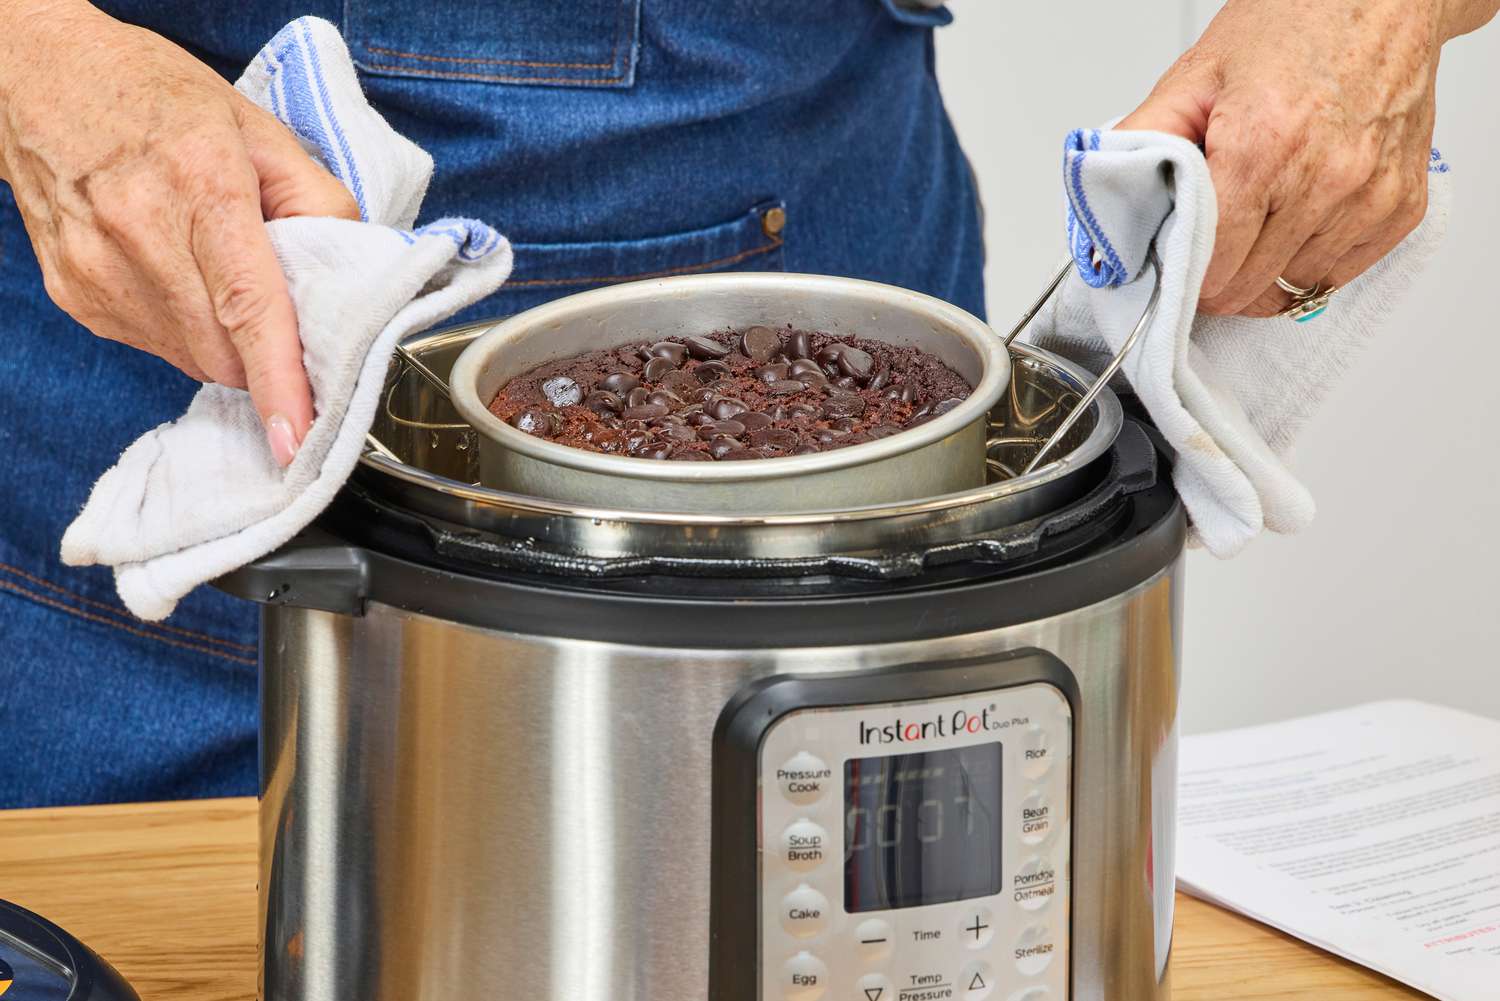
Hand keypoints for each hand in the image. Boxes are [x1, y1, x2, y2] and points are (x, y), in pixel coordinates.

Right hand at [0, 1, 359, 463]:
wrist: (44, 78)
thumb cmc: (160, 99)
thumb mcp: (261, 130)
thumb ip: (321, 205)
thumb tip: (356, 278)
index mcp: (202, 188)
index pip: (250, 308)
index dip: (278, 381)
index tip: (297, 435)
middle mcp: (139, 235)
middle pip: (225, 351)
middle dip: (267, 355)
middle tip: (283, 315)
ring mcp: (97, 271)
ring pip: (191, 359)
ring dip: (226, 343)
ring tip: (220, 276)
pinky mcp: (75, 295)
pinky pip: (154, 346)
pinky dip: (185, 330)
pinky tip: (178, 275)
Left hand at [1119, 0, 1475, 317]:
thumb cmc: (1296, 23)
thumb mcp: (1198, 74)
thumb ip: (1144, 137)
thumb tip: (1108, 192)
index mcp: (1265, 145)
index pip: (1212, 263)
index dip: (1183, 271)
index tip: (1175, 262)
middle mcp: (1326, 177)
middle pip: (1248, 286)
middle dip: (1218, 276)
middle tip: (1209, 244)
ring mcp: (1371, 196)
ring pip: (1292, 285)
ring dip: (1265, 269)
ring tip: (1258, 218)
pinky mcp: (1402, 207)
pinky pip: (1341, 271)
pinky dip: (1312, 259)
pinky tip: (1299, 219)